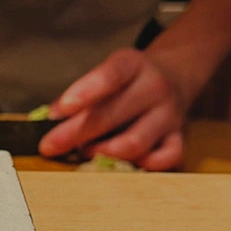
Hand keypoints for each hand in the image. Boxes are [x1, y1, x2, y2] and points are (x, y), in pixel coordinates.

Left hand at [38, 48, 186, 170]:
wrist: (175, 76)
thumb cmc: (127, 81)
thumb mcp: (104, 75)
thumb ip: (79, 95)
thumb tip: (51, 118)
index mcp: (133, 64)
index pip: (111, 75)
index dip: (86, 92)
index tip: (62, 109)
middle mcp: (155, 87)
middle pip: (113, 114)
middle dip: (76, 133)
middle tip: (50, 146)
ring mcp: (170, 114)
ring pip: (136, 142)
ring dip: (103, 152)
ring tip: (83, 153)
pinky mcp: (180, 137)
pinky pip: (166, 158)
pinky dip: (142, 166)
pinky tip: (121, 165)